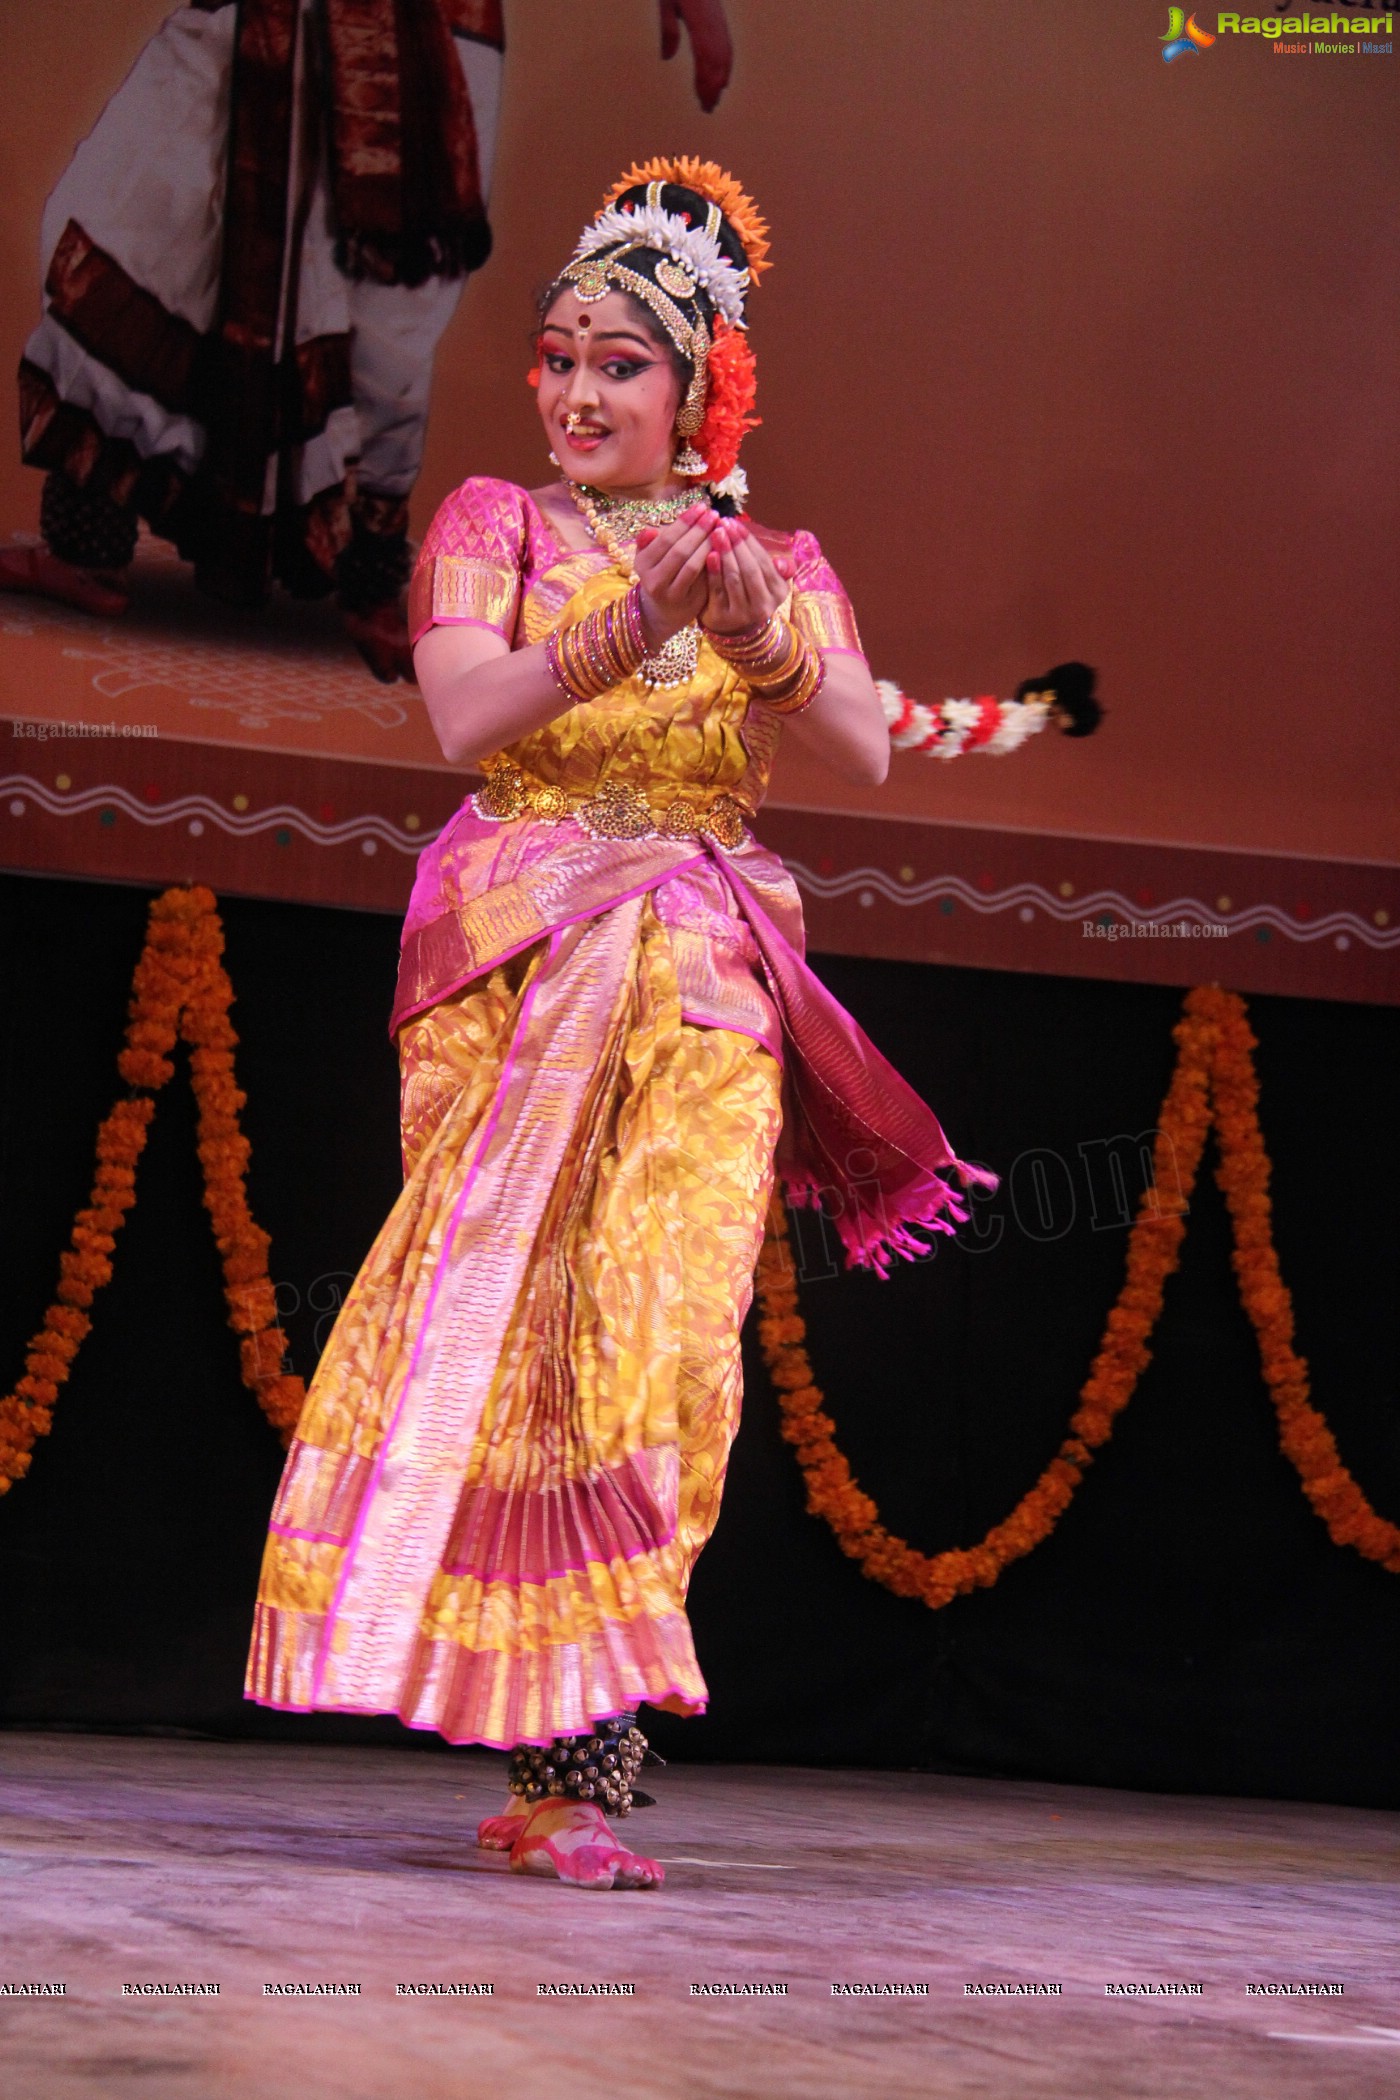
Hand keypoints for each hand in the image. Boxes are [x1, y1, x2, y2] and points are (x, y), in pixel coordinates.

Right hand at [633, 505, 720, 645]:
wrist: (663, 612)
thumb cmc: (661, 575)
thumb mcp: (650, 559)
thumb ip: (650, 543)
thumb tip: (650, 530)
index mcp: (642, 563)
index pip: (666, 538)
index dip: (685, 521)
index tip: (702, 507)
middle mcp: (652, 579)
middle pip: (679, 549)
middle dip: (699, 530)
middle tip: (714, 514)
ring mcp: (669, 593)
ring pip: (691, 564)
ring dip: (708, 544)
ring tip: (720, 528)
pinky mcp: (686, 602)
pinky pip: (701, 579)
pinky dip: (711, 562)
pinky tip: (721, 549)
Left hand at [658, 0, 732, 110]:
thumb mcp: (666, 1)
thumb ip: (668, 28)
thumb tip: (666, 57)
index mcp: (700, 19)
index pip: (705, 59)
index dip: (706, 83)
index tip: (703, 102)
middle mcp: (713, 21)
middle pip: (718, 61)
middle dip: (715, 86)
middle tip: (709, 108)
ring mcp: (719, 19)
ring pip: (725, 54)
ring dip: (722, 78)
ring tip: (716, 97)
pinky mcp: (720, 17)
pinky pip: (726, 44)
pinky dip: (726, 63)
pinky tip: (723, 75)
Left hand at [699, 518, 794, 635]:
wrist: (730, 624)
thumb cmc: (749, 592)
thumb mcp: (767, 581)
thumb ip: (775, 568)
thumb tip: (782, 563)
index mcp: (778, 592)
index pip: (764, 562)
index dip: (749, 541)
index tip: (736, 523)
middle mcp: (763, 606)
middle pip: (750, 570)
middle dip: (736, 544)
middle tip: (724, 524)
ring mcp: (742, 614)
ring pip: (734, 578)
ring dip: (725, 553)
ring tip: (716, 533)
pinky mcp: (722, 618)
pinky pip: (717, 590)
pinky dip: (714, 571)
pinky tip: (709, 554)